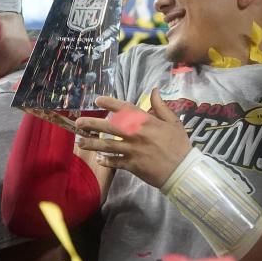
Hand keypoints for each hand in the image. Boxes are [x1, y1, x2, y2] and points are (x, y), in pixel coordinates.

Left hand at [74, 89, 190, 188]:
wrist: (182, 170)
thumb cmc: (179, 145)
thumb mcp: (173, 122)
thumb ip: (161, 106)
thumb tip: (154, 90)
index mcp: (146, 121)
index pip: (124, 108)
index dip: (109, 103)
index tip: (97, 100)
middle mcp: (136, 134)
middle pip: (109, 127)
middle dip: (92, 124)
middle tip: (78, 123)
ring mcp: (132, 150)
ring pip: (107, 145)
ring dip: (92, 143)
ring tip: (79, 141)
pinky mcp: (131, 165)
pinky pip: (114, 162)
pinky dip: (105, 161)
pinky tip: (98, 159)